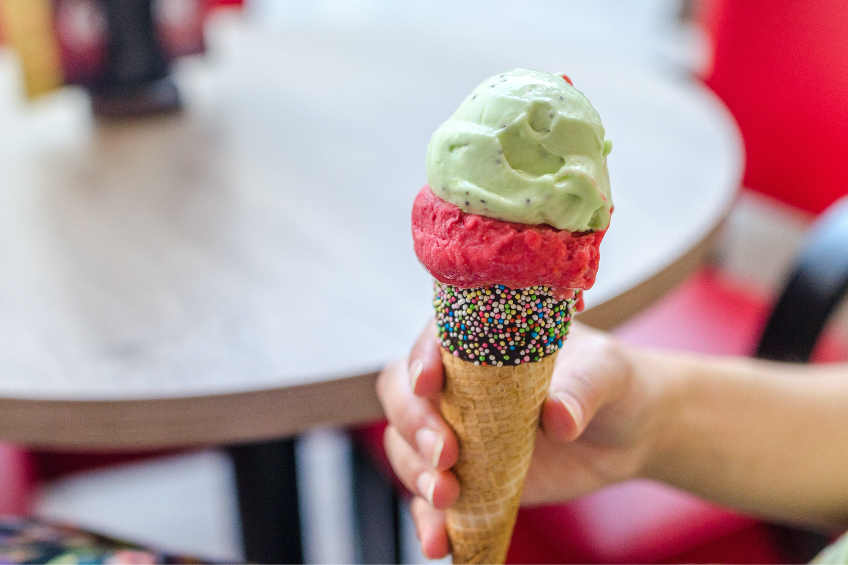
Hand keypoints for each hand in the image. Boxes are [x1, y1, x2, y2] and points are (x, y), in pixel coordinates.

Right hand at [376, 320, 659, 558]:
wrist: (628, 432)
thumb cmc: (613, 382)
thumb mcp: (606, 372)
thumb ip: (580, 389)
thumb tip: (557, 416)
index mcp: (482, 340)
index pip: (434, 340)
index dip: (422, 358)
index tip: (429, 383)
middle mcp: (458, 383)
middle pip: (403, 394)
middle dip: (414, 424)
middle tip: (445, 454)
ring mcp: (458, 432)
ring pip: (407, 447)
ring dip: (416, 473)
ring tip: (447, 497)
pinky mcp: (467, 477)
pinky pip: (431, 500)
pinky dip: (428, 521)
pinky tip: (438, 542)